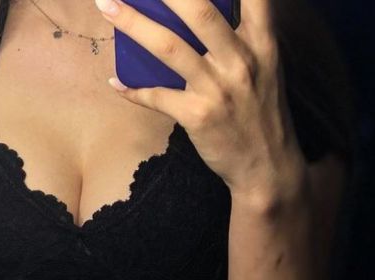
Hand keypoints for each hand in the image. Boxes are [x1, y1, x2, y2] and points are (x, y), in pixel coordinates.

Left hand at [94, 0, 306, 208]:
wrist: (267, 168)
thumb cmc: (260, 113)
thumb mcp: (265, 68)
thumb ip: (242, 37)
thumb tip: (196, 12)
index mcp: (261, 44)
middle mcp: (241, 61)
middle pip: (200, 11)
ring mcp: (218, 89)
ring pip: (169, 47)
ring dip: (133, 23)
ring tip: (107, 5)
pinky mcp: (198, 116)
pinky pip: (157, 96)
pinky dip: (132, 88)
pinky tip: (116, 81)